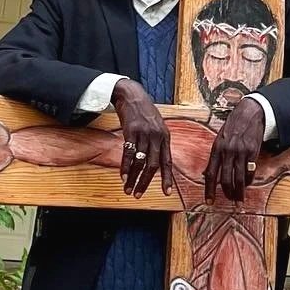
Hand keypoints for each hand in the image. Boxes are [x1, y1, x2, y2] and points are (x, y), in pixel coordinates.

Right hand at [113, 79, 172, 197]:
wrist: (132, 95)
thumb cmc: (144, 112)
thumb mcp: (157, 126)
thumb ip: (159, 142)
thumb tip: (157, 161)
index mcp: (165, 137)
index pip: (167, 162)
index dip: (167, 178)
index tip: (167, 193)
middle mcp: (156, 137)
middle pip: (153, 165)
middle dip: (145, 183)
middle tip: (139, 195)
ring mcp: (144, 134)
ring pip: (139, 162)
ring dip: (133, 178)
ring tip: (128, 189)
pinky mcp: (131, 131)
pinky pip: (128, 153)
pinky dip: (125, 166)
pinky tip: (122, 176)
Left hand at [204, 97, 264, 202]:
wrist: (249, 113)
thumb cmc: (232, 127)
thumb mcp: (219, 139)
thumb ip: (214, 157)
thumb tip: (205, 174)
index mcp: (216, 149)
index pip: (210, 174)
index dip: (209, 190)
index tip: (209, 201)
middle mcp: (227, 152)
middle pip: (225, 179)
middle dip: (227, 193)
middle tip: (230, 201)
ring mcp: (241, 152)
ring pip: (239, 178)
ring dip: (239, 192)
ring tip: (239, 200)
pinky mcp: (253, 151)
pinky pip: (250, 171)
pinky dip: (248, 181)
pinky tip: (247, 185)